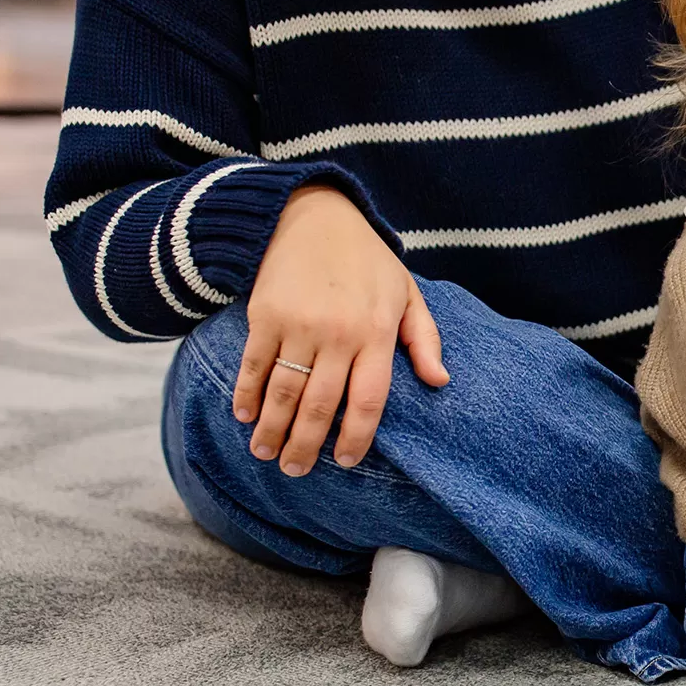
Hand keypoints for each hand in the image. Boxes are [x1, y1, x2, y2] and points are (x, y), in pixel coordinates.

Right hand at [232, 185, 447, 474]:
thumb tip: (440, 381)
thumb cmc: (367, 261)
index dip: (355, 438)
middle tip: (295, 470)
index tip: (345, 461)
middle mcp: (339, 334)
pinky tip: (245, 416)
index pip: (368, 402)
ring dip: (272, 430)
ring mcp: (299, 324)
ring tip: (265, 453)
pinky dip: (247, 395)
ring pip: (284, 392)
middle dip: (305, 446)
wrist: (313, 215)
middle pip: (320, 406)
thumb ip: (425, 339)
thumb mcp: (407, 293)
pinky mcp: (264, 314)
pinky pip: (254, 365)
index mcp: (378, 333)